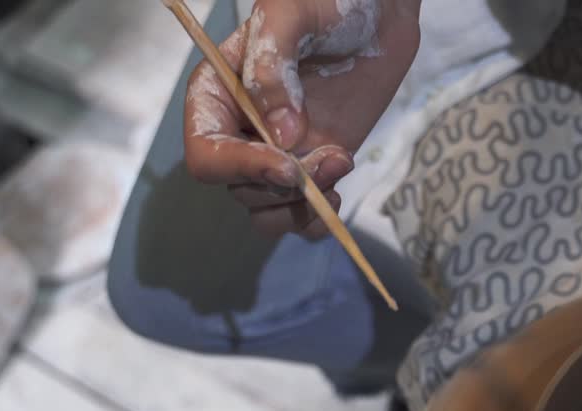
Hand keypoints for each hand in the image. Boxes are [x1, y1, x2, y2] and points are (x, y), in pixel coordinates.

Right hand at [184, 0, 420, 237]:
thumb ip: (273, 68)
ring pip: (268, 211)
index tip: (287, 167)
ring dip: (303, 207)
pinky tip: (339, 190)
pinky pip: (300, 216)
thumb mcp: (290, 14)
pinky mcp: (314, 164)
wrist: (375, 13)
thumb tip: (279, 134)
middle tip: (333, 155)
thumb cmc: (325, 1)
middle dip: (286, 186)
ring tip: (340, 162)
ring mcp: (277, 153)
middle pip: (241, 190)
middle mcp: (239, 132)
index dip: (241, 168)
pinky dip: (318, 218)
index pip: (206, 154)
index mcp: (216, 95)